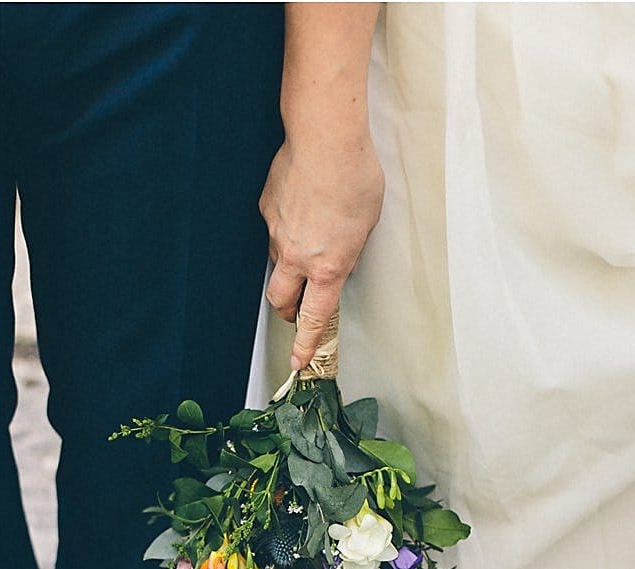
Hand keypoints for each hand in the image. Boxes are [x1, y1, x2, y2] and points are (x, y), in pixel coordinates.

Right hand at [260, 134, 383, 368]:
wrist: (325, 139)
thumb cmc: (356, 177)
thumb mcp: (368, 223)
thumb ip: (352, 250)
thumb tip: (342, 261)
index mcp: (329, 266)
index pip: (313, 318)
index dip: (305, 345)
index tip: (299, 363)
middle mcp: (297, 257)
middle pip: (281, 301)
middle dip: (288, 311)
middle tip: (296, 309)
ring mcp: (276, 233)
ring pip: (277, 262)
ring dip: (289, 264)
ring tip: (310, 239)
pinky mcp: (266, 208)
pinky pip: (274, 228)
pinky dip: (286, 225)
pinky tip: (301, 203)